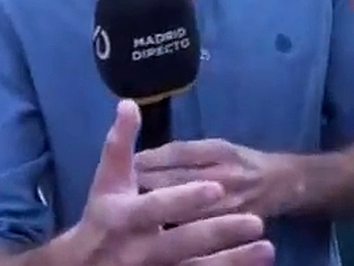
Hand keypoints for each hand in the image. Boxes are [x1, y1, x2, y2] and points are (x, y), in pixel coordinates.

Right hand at [58, 100, 273, 265]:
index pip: (155, 207)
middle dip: (219, 232)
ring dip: (232, 260)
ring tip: (267, 249)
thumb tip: (129, 104)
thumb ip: (119, 145)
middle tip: (257, 222)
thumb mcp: (106, 181)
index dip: (185, 198)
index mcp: (123, 217)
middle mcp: (138, 250)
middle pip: (182, 242)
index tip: (217, 188)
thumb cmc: (103, 216)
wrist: (86, 265)